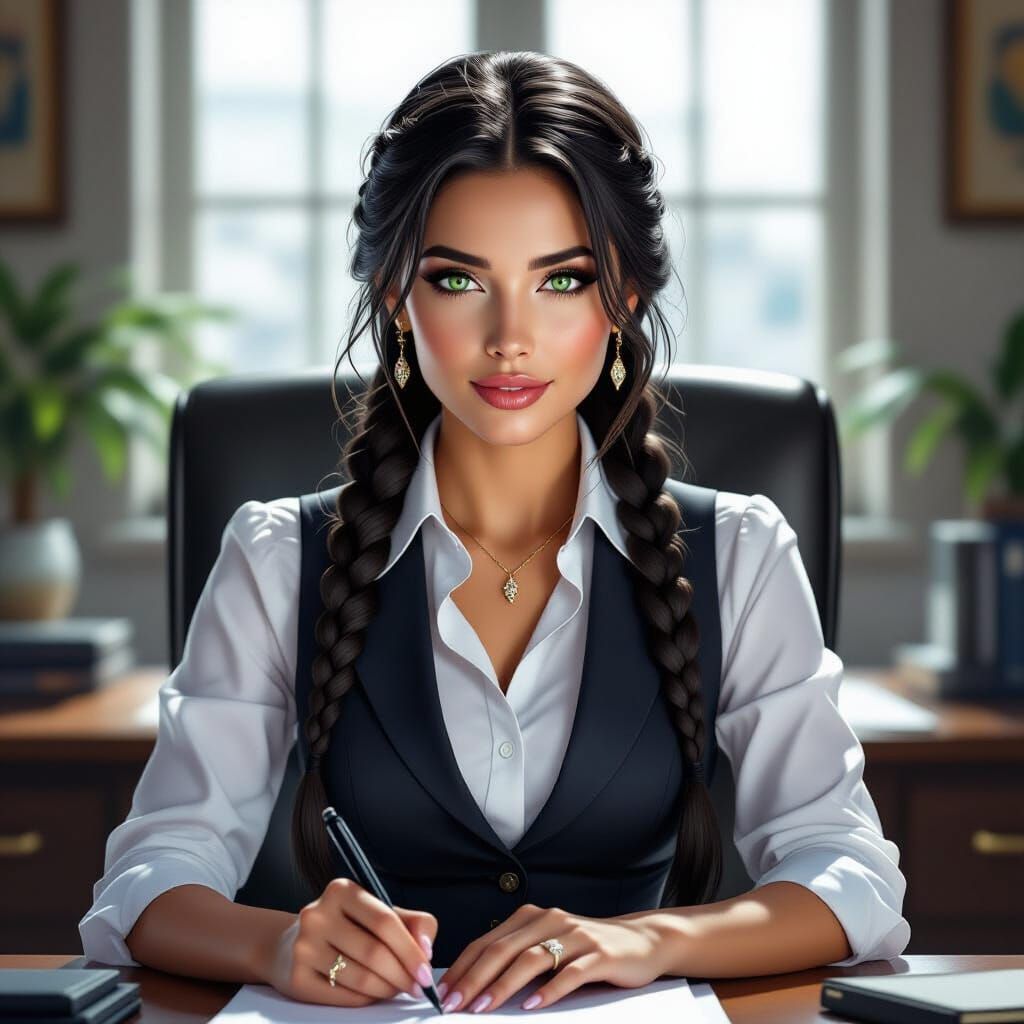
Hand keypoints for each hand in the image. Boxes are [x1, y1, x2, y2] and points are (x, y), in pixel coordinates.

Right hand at [263, 877, 436, 1006]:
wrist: (291, 945)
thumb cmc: (347, 927)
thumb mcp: (379, 913)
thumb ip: (412, 923)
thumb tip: (426, 949)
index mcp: (341, 890)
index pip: (385, 921)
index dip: (411, 950)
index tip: (427, 972)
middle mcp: (317, 914)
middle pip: (374, 952)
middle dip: (403, 975)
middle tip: (417, 987)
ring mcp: (303, 946)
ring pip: (360, 977)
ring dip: (387, 989)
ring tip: (396, 989)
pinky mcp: (296, 978)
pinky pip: (343, 996)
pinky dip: (365, 999)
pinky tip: (372, 994)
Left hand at [435, 903, 666, 1012]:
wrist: (640, 940)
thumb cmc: (586, 948)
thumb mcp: (549, 944)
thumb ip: (518, 955)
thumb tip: (474, 984)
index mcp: (532, 916)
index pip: (488, 942)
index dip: (464, 967)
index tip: (444, 994)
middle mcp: (551, 920)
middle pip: (504, 950)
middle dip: (475, 979)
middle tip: (455, 1005)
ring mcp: (575, 936)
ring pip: (531, 960)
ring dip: (503, 986)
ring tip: (483, 1008)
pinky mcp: (599, 954)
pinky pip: (570, 973)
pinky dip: (548, 990)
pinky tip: (532, 1006)